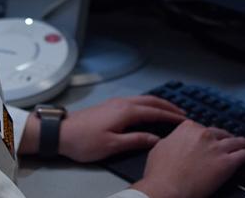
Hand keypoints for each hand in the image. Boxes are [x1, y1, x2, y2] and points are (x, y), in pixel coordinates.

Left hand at [56, 95, 185, 162]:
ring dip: (159, 103)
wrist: (61, 132)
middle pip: (151, 101)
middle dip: (168, 106)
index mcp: (126, 111)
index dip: (171, 116)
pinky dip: (148, 104)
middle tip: (182, 113)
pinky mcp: (110, 105)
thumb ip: (135, 140)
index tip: (184, 120)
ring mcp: (115, 102)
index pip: (155, 112)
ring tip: (170, 110)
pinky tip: (149, 110)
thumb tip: (156, 139)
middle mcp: (123, 102)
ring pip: (143, 99)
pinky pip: (136, 100)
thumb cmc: (84, 141)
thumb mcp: (112, 145)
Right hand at [131, 120, 244, 197]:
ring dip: (242, 142)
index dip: (206, 135)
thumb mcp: (159, 148)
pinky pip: (243, 155)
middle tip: (228, 141)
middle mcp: (204, 135)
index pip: (201, 128)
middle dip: (224, 138)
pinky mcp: (227, 163)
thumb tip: (171, 141)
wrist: (167, 189)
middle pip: (219, 134)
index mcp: (188, 128)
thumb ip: (170, 141)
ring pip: (234, 142)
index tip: (208, 139)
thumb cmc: (160, 173)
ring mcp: (217, 148)